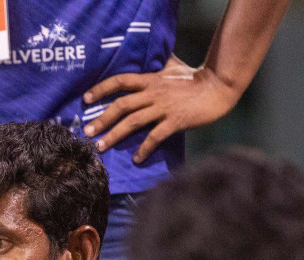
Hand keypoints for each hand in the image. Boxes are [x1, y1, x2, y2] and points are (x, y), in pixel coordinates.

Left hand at [83, 57, 238, 163]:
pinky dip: (144, 148)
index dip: (102, 89)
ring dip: (114, 135)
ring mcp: (164, 107)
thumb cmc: (196, 77)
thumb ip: (159, 65)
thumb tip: (153, 56)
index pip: (121, 81)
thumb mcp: (173, 66)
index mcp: (151, 80)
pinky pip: (155, 136)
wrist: (218, 87)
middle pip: (121, 105)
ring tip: (100, 147)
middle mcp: (153, 93)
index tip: (86, 99)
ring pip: (133, 122)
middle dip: (101, 119)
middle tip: (86, 132)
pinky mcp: (175, 121)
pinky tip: (136, 159)